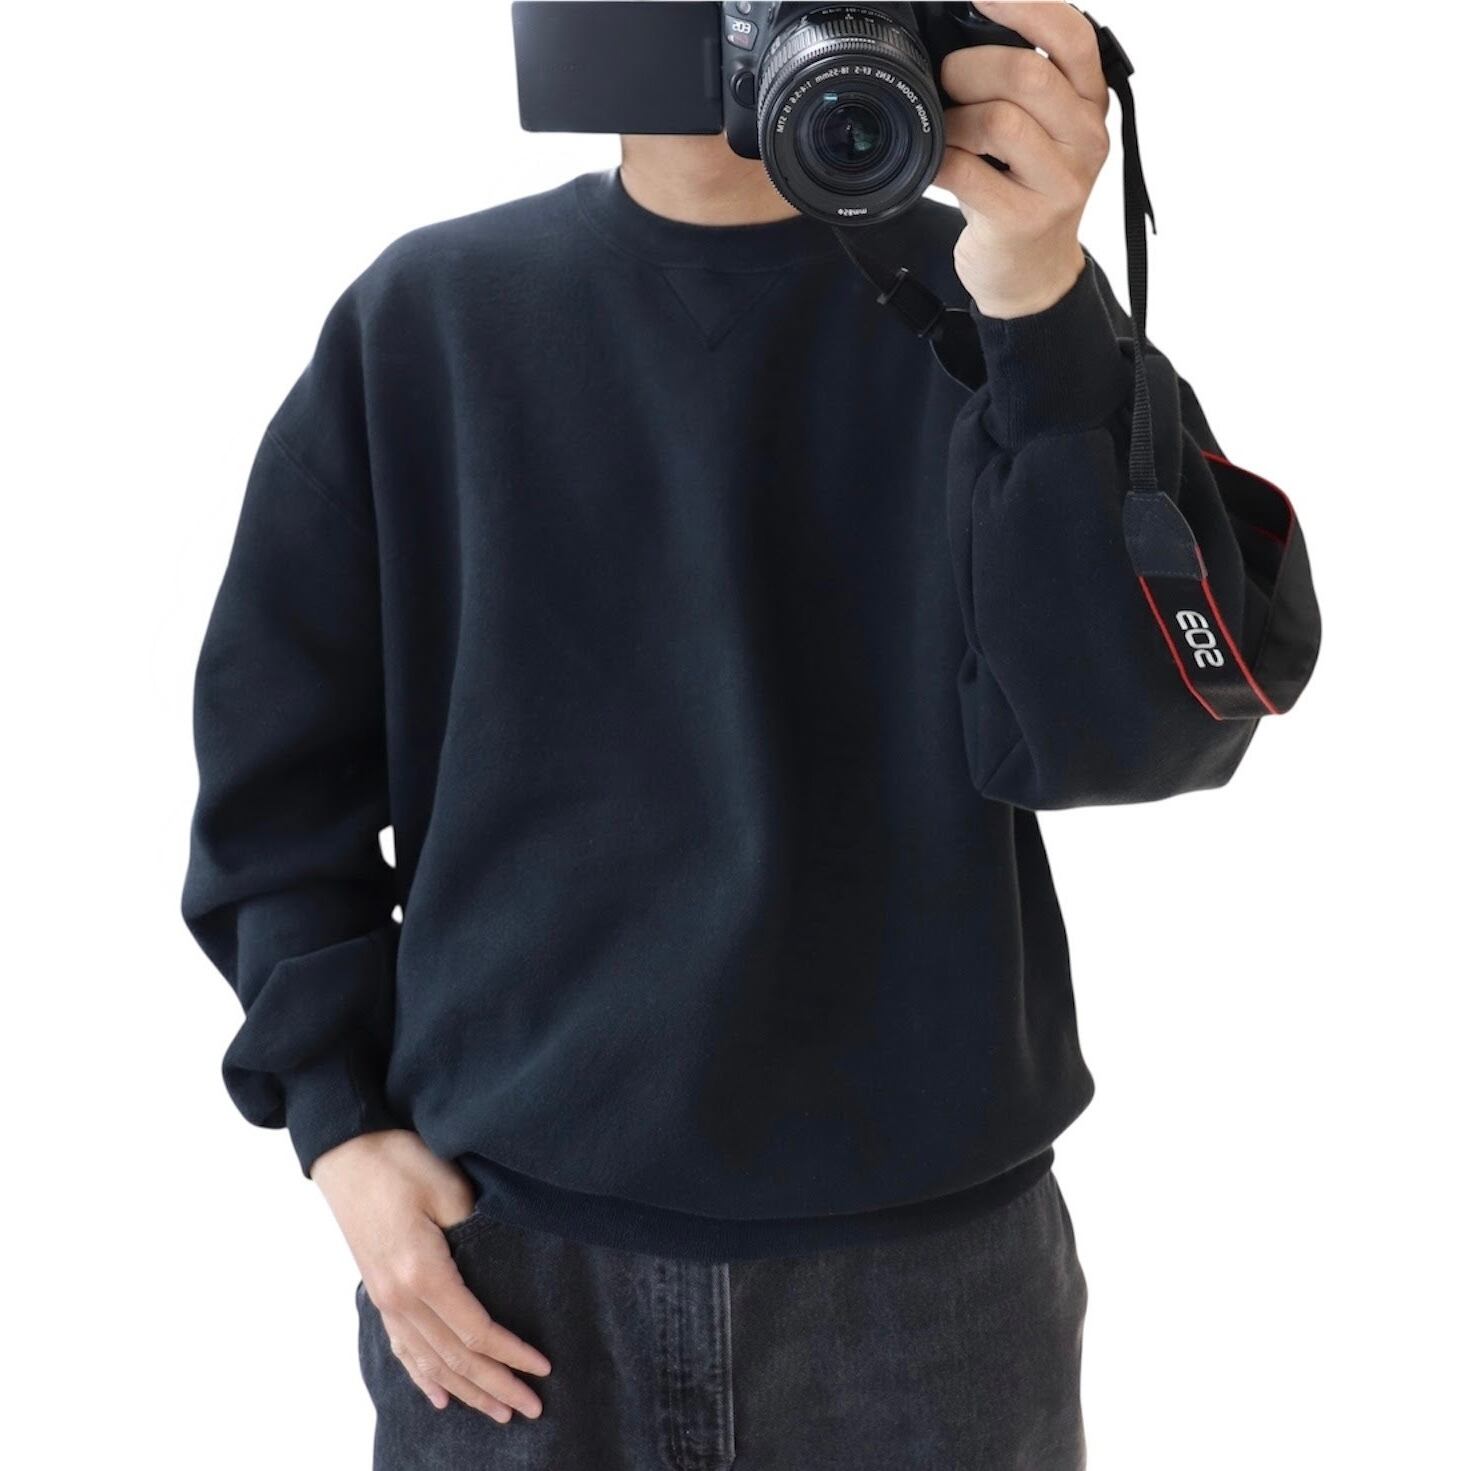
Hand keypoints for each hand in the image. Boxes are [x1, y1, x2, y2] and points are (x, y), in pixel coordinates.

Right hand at [311, 1129, 551, 1420]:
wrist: (347, 1151)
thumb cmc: (399, 1161)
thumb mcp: (448, 1189)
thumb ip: (476, 1233)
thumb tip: (504, 1267)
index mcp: (423, 1274)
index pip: (477, 1331)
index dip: (512, 1354)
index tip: (543, 1368)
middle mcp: (401, 1298)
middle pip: (455, 1358)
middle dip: (496, 1386)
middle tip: (532, 1408)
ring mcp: (385, 1299)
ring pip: (429, 1362)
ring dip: (465, 1390)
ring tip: (497, 1412)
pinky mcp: (379, 1292)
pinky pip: (403, 1348)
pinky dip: (423, 1377)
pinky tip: (439, 1397)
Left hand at [935, 1, 1110, 317]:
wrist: (1032, 273)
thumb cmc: (1026, 192)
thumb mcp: (1042, 132)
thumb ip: (1023, 85)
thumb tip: (963, 34)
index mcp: (1089, 104)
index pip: (1072, 36)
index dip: (1026, 7)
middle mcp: (1085, 139)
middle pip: (1026, 75)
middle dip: (969, 68)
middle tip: (945, 83)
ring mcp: (1059, 183)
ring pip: (999, 121)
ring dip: (954, 120)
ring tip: (945, 133)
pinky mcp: (1024, 220)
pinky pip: (968, 173)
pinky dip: (941, 162)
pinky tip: (939, 166)